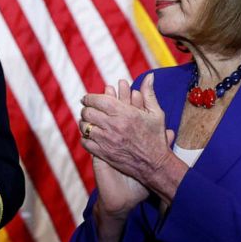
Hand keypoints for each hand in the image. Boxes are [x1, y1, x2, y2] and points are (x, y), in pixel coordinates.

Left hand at [80, 74, 175, 190]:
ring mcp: (107, 141)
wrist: (155, 165)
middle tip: (87, 110)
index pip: (97, 100)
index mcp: (124, 113)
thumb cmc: (156, 137)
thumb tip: (150, 76)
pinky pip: (86, 142)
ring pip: (85, 127)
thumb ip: (149, 93)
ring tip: (87, 122)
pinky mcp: (104, 154)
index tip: (87, 98)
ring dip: (84, 123)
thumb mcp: (156, 113)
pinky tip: (90, 136)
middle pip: (88, 112)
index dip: (89, 98)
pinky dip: (85, 138)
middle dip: (86, 109)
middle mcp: (113, 125)